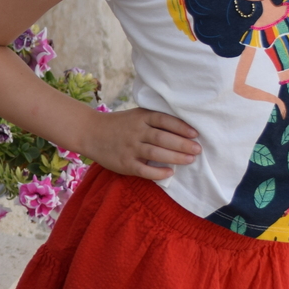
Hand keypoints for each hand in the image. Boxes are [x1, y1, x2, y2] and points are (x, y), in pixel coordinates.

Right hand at [81, 108, 200, 179]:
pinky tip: (170, 173)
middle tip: (198, 149)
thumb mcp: (135, 115)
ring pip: (156, 153)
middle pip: (163, 138)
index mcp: (140, 117)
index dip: (181, 127)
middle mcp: (135, 131)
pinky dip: (158, 172)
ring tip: (190, 160)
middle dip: (183, 144)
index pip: (164, 120)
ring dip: (175, 157)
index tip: (195, 134)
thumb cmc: (118, 125)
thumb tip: (182, 130)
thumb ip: (153, 120)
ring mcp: (129, 148)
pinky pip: (144, 169)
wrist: (90, 133)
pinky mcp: (124, 163)